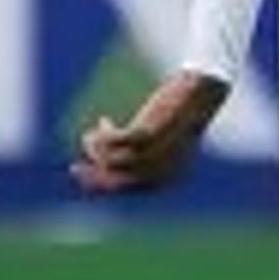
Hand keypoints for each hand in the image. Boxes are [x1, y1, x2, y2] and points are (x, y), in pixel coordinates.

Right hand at [71, 70, 228, 196]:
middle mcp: (162, 169)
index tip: (90, 174)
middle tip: (75, 169)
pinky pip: (114, 141)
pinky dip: (103, 134)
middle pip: (118, 182)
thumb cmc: (183, 114)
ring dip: (95, 149)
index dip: (106, 183)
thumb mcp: (166, 139)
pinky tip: (102, 122)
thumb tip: (114, 159)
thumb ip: (146, 152)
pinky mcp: (149, 132)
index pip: (130, 189)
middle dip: (93, 178)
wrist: (203, 90)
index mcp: (168, 176)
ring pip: (112, 161)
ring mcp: (156, 152)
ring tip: (88, 136)